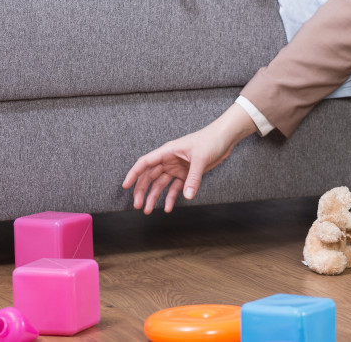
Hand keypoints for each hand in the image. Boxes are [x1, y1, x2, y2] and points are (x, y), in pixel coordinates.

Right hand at [122, 103, 257, 213]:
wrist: (225, 138)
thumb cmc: (211, 141)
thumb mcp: (201, 158)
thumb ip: (193, 177)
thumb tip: (188, 196)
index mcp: (168, 151)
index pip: (145, 162)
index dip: (134, 174)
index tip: (125, 186)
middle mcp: (169, 160)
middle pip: (150, 176)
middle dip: (142, 191)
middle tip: (138, 205)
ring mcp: (177, 167)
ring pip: (160, 184)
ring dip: (154, 197)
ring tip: (148, 211)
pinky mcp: (186, 174)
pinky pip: (175, 187)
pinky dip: (171, 197)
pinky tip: (168, 208)